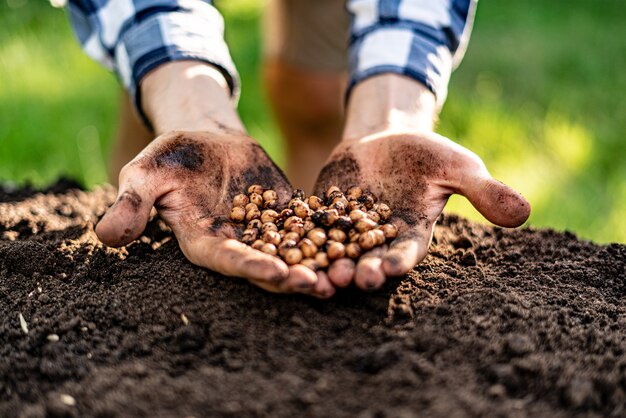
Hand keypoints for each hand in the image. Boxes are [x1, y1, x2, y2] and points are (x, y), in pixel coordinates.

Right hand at [96, 130, 334, 297]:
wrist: (206, 136)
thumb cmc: (171, 154)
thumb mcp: (146, 172)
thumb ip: (132, 203)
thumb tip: (106, 237)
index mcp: (203, 240)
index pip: (228, 260)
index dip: (251, 268)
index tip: (278, 275)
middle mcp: (237, 242)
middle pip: (267, 265)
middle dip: (293, 277)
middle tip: (322, 287)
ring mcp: (264, 230)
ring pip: (294, 251)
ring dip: (318, 264)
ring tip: (345, 275)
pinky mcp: (285, 213)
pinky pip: (310, 225)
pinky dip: (330, 234)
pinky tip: (356, 239)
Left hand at [314, 130, 529, 289]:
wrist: (387, 137)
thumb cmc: (428, 153)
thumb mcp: (459, 167)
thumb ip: (484, 192)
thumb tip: (525, 213)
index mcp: (411, 234)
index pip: (404, 253)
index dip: (396, 262)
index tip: (386, 270)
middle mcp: (377, 239)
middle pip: (367, 259)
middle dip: (358, 271)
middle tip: (346, 280)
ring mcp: (347, 229)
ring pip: (335, 250)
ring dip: (325, 263)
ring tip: (314, 274)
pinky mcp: (322, 213)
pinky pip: (308, 225)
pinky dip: (299, 234)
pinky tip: (284, 241)